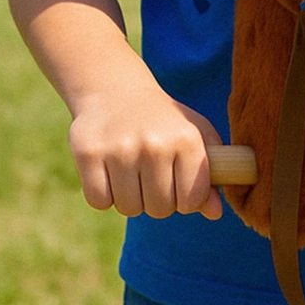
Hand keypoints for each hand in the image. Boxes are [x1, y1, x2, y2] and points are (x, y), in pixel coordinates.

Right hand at [68, 81, 223, 220]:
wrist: (116, 91)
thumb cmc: (163, 120)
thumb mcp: (195, 134)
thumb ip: (210, 173)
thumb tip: (215, 213)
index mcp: (187, 138)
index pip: (191, 201)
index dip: (185, 199)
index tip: (177, 182)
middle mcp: (155, 143)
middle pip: (159, 209)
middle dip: (156, 200)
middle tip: (151, 174)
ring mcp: (120, 148)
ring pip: (129, 208)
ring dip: (130, 198)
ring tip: (131, 169)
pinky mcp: (89, 153)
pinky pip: (99, 201)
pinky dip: (103, 194)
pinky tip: (109, 170)